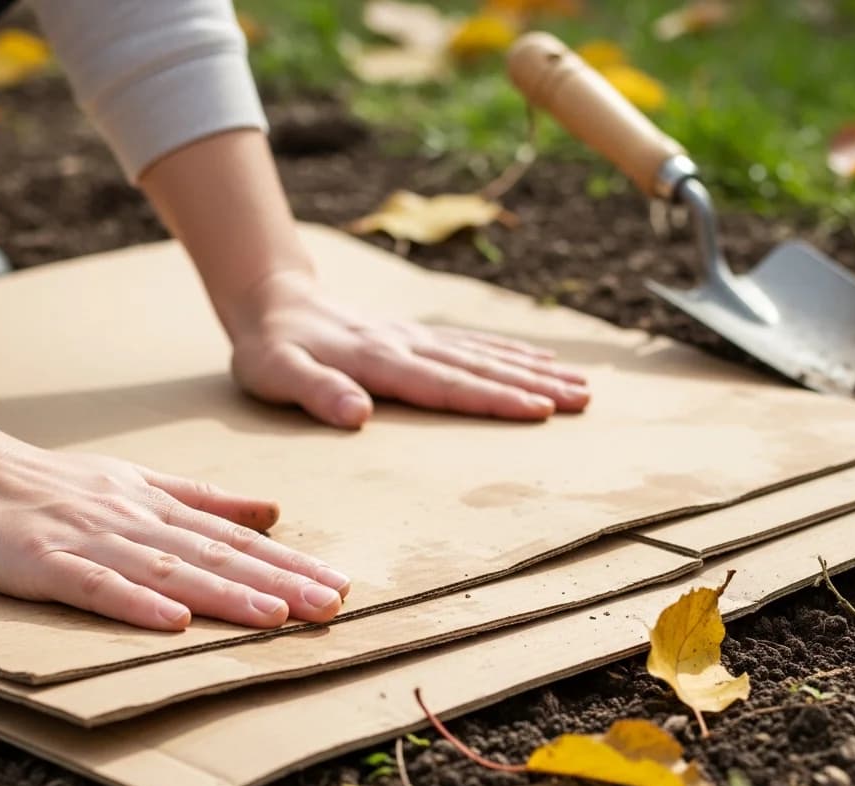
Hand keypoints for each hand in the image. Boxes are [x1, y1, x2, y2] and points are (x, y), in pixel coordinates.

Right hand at [0, 419, 348, 630]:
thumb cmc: (56, 483)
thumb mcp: (138, 482)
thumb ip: (206, 498)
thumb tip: (273, 510)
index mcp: (160, 505)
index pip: (237, 539)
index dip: (290, 562)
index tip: (339, 584)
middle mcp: (136, 520)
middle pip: (218, 555)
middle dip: (278, 581)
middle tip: (331, 606)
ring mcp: (91, 540)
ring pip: (170, 569)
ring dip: (224, 594)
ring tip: (277, 616)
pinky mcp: (45, 563)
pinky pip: (94, 585)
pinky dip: (134, 603)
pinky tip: (174, 623)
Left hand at [226, 269, 590, 428]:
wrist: (273, 301)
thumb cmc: (271, 350)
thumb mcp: (276, 374)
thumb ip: (315, 391)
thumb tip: (357, 415)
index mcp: (380, 361)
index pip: (446, 385)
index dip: (494, 399)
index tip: (539, 409)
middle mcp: (409, 346)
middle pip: (481, 368)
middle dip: (535, 384)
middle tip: (583, 399)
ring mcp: (418, 338)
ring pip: (487, 355)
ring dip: (535, 369)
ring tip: (581, 384)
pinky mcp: (419, 336)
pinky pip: (474, 344)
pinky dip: (510, 352)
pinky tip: (540, 359)